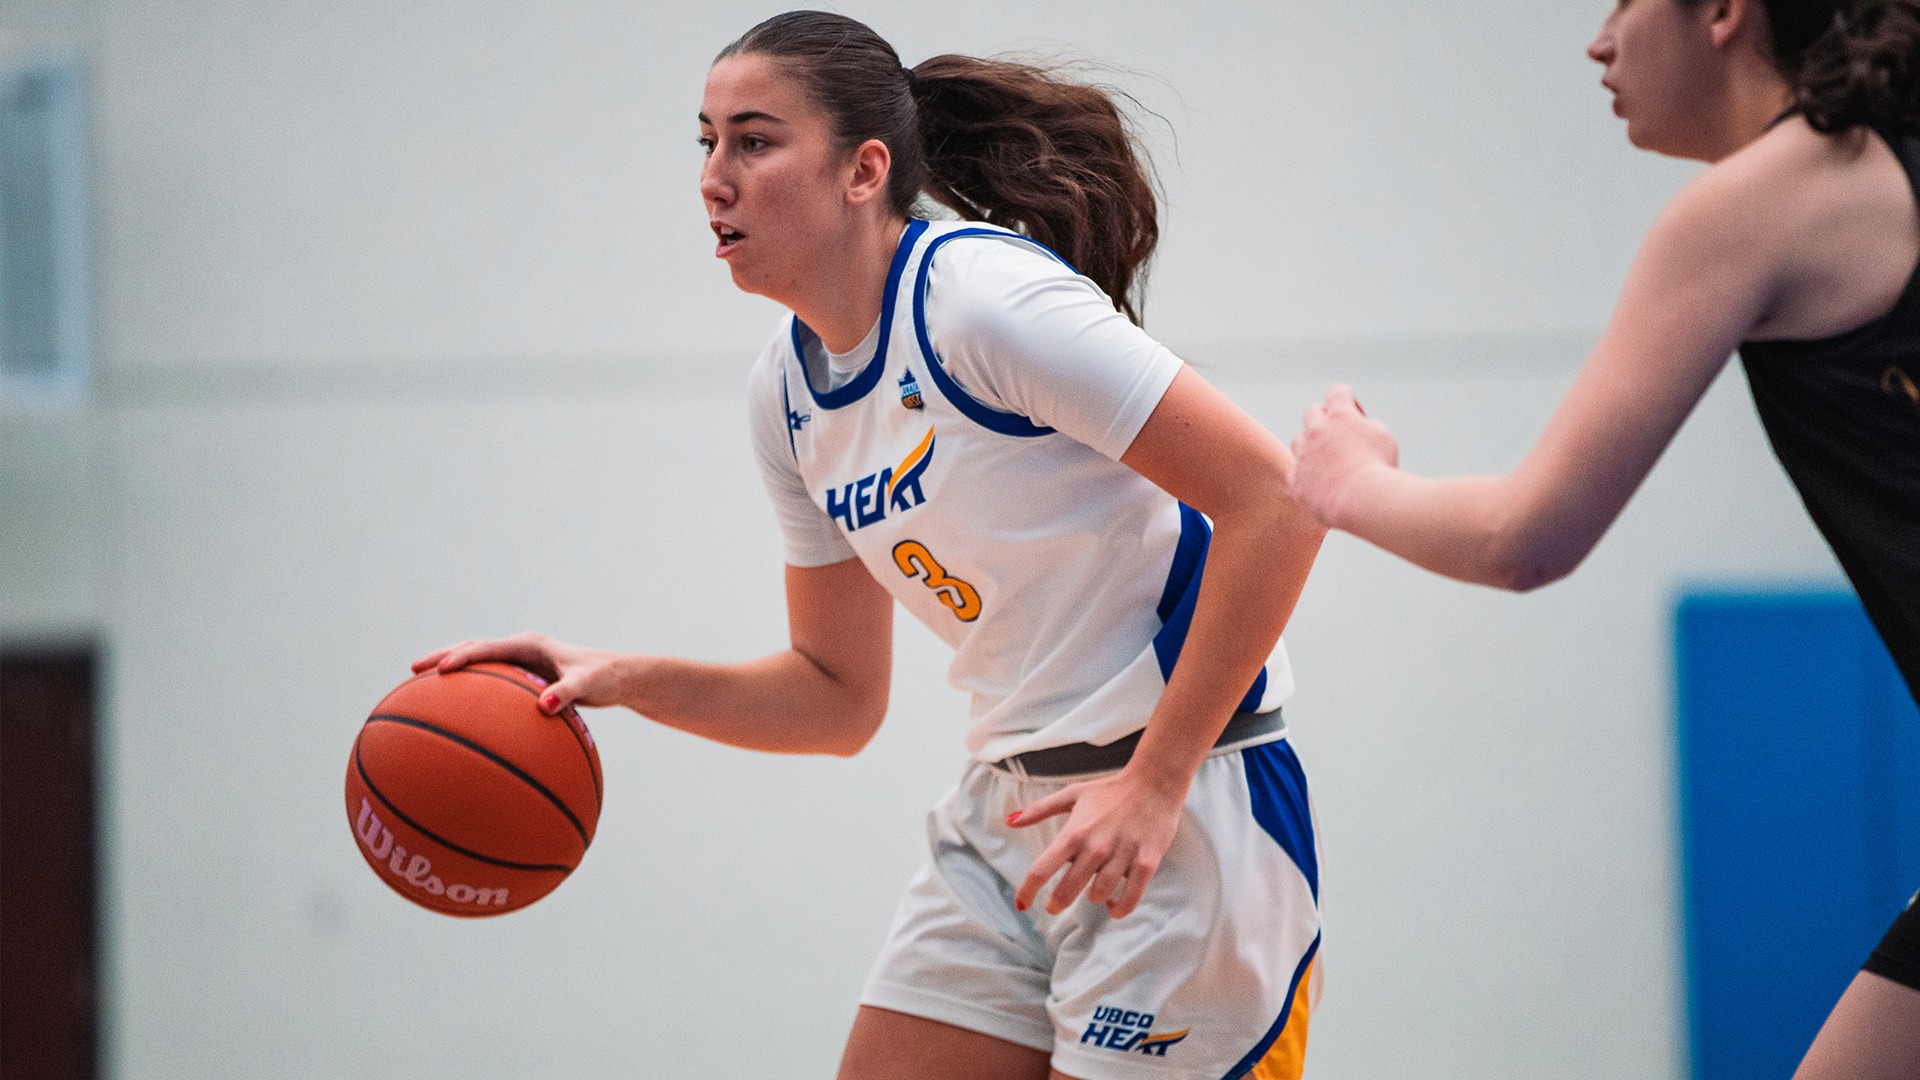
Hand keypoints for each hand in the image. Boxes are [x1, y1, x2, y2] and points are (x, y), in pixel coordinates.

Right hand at [412, 633, 630, 714]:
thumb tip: (545, 707)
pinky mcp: (523, 677)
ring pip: (478, 663)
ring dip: (452, 670)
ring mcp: (520, 662)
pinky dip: (471, 690)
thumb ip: (567, 693)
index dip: (462, 657)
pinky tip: (456, 713)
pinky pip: (490, 682)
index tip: (440, 670)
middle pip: (473, 649)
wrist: (616, 678)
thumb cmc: (604, 678)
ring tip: (420, 685)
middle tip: (413, 669)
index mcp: (530, 644)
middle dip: (443, 657)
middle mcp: (521, 648)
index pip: (487, 648)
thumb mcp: (588, 685)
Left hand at [1008, 768, 1185, 918]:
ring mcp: (1122, 855)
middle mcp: (1095, 847)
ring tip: (1093, 892)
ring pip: (1099, 895)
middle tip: (1055, 905)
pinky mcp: (1146, 862)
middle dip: (1058, 902)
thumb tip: (1010, 821)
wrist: (1154, 782)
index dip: (1027, 891)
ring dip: (1093, 898)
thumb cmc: (1110, 790)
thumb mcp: (1072, 795)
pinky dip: (1120, 908)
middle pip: (1068, 889)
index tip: (1022, 904)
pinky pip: (1131, 897)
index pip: (1042, 869)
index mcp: (1074, 832)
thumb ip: (1039, 809)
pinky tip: (1114, 905)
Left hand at [1289, 383, 1399, 527]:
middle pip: (1312, 412)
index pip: (1337, 392)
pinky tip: (1321, 482)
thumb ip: (1367, 426)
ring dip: (1311, 445)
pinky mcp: (1297, 480)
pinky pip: (1295, 471)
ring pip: (1299, 440)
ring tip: (1330, 461)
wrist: (1360, 500)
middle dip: (1325, 420)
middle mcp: (1316, 430)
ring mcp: (1303, 455)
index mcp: (1339, 415)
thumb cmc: (1378, 468)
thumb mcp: (1383, 437)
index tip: (1358, 416)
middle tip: (1343, 438)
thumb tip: (1359, 427)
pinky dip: (1306, 474)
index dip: (1348, 400)